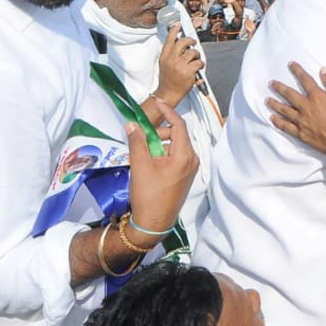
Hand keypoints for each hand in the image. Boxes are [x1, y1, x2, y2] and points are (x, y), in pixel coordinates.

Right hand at [126, 100, 198, 236]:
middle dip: (160, 131)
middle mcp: (192, 160)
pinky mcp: (185, 177)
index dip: (167, 112)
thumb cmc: (148, 194)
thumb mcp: (140, 165)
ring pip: (176, 146)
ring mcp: (190, 169)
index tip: (157, 102)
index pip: (179, 125)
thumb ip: (137, 142)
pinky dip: (163, 153)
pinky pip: (176, 157)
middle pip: (178, 135)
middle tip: (142, 134)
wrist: (153, 224)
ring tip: (142, 150)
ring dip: (160, 143)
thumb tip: (132, 124)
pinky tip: (149, 160)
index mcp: (185, 155)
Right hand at [156, 27, 203, 104]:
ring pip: (193, 52)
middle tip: (193, 42)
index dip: (174, 31)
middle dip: (190, 40)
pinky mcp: (188, 71)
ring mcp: (180, 65)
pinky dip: (200, 65)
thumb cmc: (167, 80)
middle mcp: (171, 59)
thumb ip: (171, 55)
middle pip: (183, 42)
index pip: (169, 40)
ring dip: (197, 55)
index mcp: (164, 57)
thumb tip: (182, 46)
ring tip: (195, 60)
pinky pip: (199, 62)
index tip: (178, 25)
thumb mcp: (164, 64)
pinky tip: (197, 69)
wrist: (168, 93)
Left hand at [267, 63, 325, 162]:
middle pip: (289, 94)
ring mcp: (302, 121)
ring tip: (267, 100)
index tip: (290, 65)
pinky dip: (278, 122)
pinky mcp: (301, 133)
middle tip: (271, 83)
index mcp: (318, 96)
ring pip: (284, 110)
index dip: (297, 71)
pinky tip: (272, 118)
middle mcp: (306, 107)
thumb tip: (323, 70)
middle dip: (279, 87)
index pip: (305, 80)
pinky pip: (286, 126)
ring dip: (274, 104)